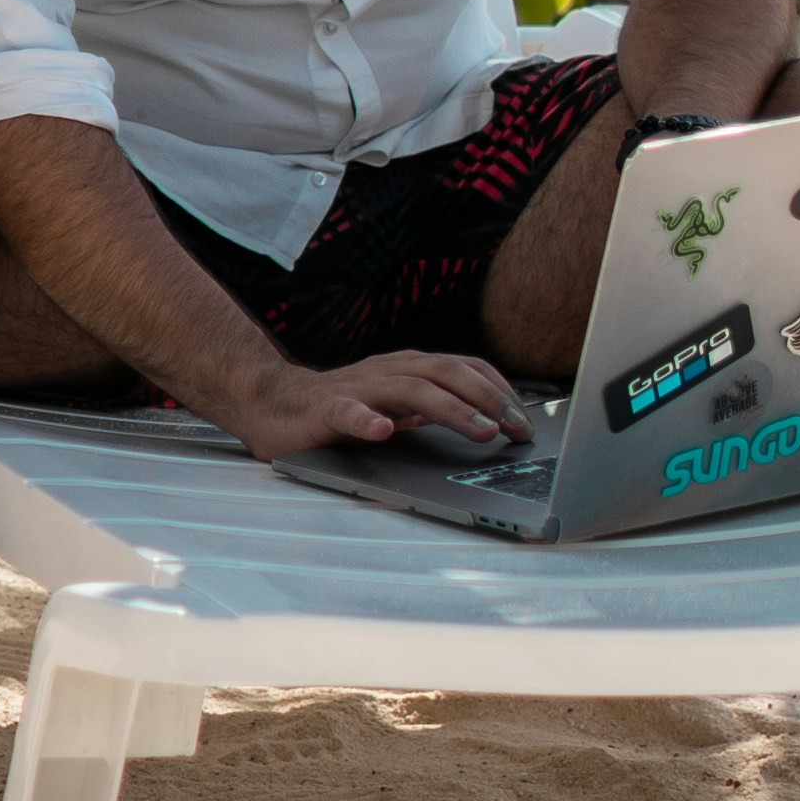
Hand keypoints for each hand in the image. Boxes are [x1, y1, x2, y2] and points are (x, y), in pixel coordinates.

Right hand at [232, 339, 531, 463]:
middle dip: (488, 399)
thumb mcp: (397, 408)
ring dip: (451, 409)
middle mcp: (389, 371)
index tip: (526, 420)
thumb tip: (488, 423)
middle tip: (516, 428)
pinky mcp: (326, 409)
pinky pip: (348, 412)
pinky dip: (367, 420)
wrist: (273, 404)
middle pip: (447, 373)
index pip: (465, 368)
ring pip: (411, 390)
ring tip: (480, 430)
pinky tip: (383, 432)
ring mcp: (358, 388)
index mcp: (408, 369)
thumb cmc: (342, 408)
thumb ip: (433, 410)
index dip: (499, 391)